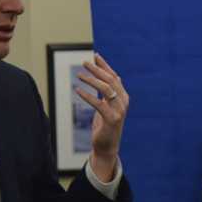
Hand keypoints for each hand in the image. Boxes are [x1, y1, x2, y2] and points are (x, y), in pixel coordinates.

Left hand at [75, 54, 128, 181]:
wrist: (107, 146)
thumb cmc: (106, 124)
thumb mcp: (108, 105)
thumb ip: (109, 91)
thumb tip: (111, 76)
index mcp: (123, 96)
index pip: (114, 76)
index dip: (105, 65)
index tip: (95, 56)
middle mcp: (123, 101)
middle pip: (110, 80)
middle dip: (97, 69)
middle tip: (84, 62)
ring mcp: (119, 110)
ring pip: (106, 89)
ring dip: (91, 80)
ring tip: (79, 75)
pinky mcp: (111, 119)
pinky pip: (98, 103)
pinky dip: (87, 95)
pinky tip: (77, 90)